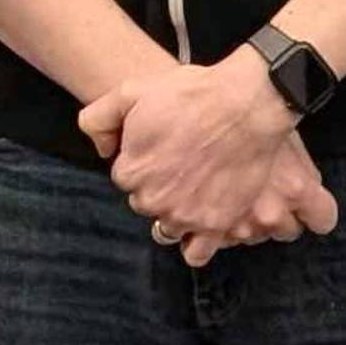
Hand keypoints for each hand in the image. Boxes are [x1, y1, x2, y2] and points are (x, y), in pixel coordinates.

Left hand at [80, 49, 338, 266]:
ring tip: (194, 191)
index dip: (144, 160)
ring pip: (167, 228)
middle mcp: (154, 200)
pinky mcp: (216, 225)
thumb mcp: (131, 90)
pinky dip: (196, 243)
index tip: (163, 147)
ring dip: (176, 212)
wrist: (248, 105)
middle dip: (160, 185)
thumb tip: (103, 150)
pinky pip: (196, 253)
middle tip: (183, 163)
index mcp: (131, 170)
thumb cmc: (193, 95)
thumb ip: (98, 119)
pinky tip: (202, 223)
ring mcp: (185, 216)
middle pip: (147, 202)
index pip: (126, 177)